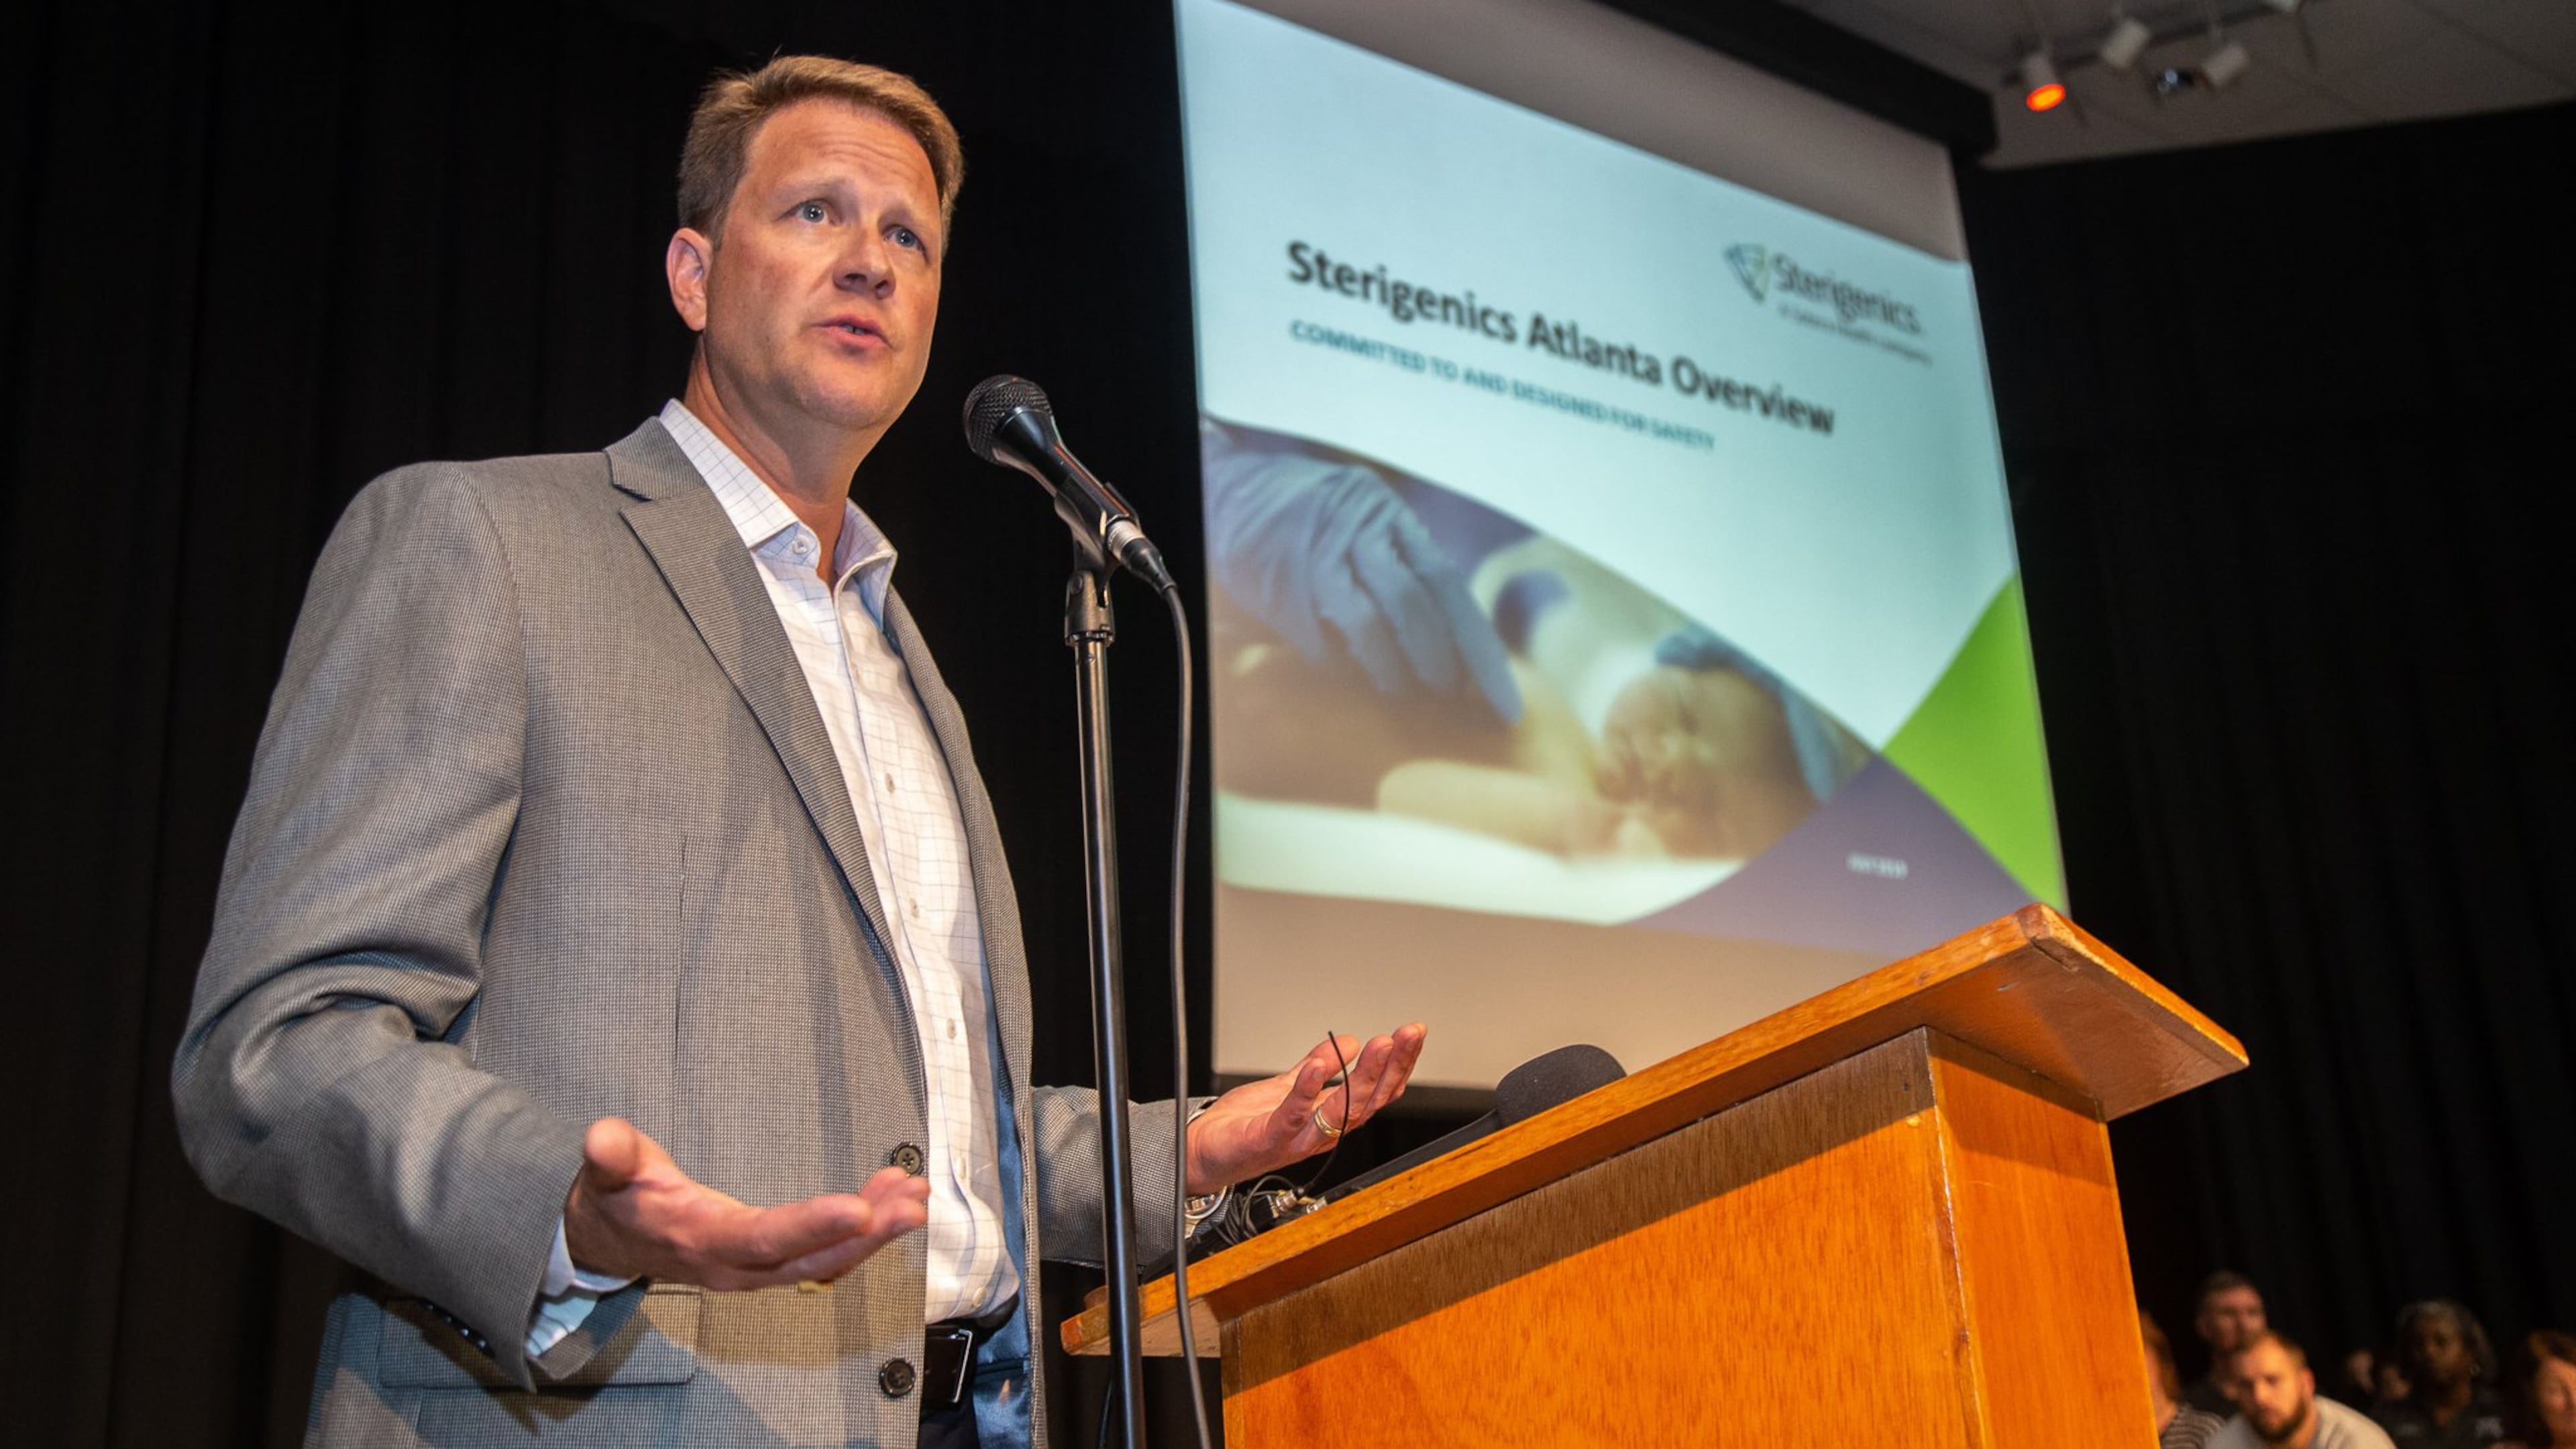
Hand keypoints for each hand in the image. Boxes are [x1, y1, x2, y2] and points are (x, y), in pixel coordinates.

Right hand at [562, 1117, 929, 1289]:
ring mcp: (756, 1270)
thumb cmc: (617, 1199)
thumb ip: (609, 1155)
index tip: (860, 1208)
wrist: (609, 1239)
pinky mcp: (770, 1262)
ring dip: (875, 1232)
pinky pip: (824, 1254)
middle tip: (913, 1203)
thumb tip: (602, 1138)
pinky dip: (862, 1232)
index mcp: (699, 1240)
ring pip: (825, 1261)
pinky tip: (893, 1199)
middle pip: (810, 1260)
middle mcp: (735, 1265)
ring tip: (916, 1195)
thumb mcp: (605, 1172)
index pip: (763, 1238)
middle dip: (868, 1235)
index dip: (812, 1226)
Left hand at [1182, 1023, 1427, 1191]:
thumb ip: (1314, 1069)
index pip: (1375, 1092)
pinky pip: (1293, 1116)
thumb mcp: (1286, 1087)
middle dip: (1392, 1065)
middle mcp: (1321, 1132)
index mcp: (1329, 1118)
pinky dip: (1307, 1091)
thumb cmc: (1243, 1127)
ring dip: (1363, 1076)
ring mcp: (1297, 1138)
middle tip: (1408, 1034)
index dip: (1398, 1065)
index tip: (1412, 1035)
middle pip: (1368, 1101)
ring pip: (1342, 1111)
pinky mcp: (1269, 1139)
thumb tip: (1347, 1041)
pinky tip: (1319, 1066)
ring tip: (1378, 1045)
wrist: (1201, 1153)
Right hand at [1201, 428, 1520, 724]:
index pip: (1451, 584)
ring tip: (1409, 693)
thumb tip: (1446, 649)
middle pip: (1428, 597)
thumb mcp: (1356, 525)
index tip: (1506, 705)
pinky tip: (1354, 677)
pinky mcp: (1291, 578)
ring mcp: (1328, 549)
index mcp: (1391, 515)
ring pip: (1385, 614)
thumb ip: (1396, 570)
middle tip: (1461, 701)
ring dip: (1403, 666)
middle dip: (1454, 661)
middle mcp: (1366, 524)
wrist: (1223, 490)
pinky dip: (1350, 664)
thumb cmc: (1298, 523)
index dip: (1482, 649)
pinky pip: (1332, 632)